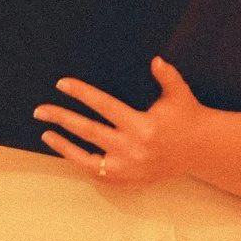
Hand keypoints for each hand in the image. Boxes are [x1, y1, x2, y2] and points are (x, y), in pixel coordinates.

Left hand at [36, 58, 203, 185]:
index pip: (103, 105)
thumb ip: (167, 76)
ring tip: (46, 135)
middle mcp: (133, 148)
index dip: (81, 93)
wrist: (199, 150)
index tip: (62, 84)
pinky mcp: (128, 180)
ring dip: (64, 147)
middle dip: (61, 119)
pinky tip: (67, 152)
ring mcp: (129, 168)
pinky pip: (97, 174)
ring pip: (86, 159)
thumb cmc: (186, 117)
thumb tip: (155, 59)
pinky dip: (81, 163)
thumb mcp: (180, 94)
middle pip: (88, 131)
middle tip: (40, 111)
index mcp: (142, 125)